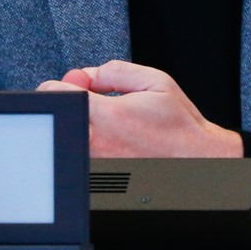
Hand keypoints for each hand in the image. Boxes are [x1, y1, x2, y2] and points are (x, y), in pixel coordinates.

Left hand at [37, 60, 242, 158]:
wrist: (194, 162)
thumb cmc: (179, 127)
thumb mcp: (157, 82)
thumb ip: (115, 71)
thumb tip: (87, 74)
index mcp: (108, 115)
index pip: (56, 92)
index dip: (65, 84)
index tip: (77, 86)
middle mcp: (94, 143)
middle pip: (57, 116)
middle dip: (71, 105)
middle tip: (95, 106)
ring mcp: (93, 165)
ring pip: (66, 137)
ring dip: (79, 127)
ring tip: (109, 128)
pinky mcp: (96, 179)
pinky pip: (78, 156)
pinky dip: (87, 147)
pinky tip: (110, 144)